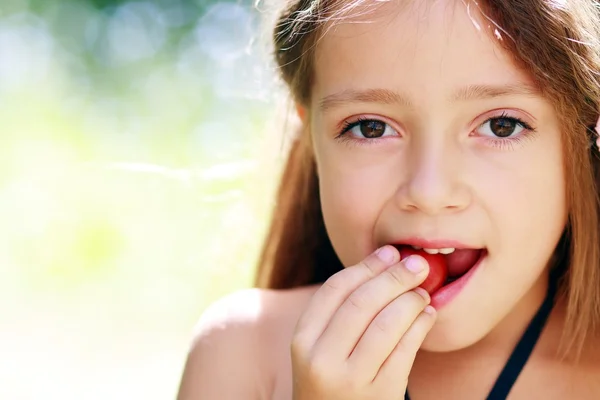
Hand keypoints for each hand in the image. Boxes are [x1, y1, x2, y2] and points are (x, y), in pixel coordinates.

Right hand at [291, 245, 435, 399]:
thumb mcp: (318, 351)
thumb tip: (384, 264)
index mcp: (302, 341)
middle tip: (417, 263)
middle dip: (394, 276)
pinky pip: (406, 350)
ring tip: (422, 291)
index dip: (366, 266)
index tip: (389, 252)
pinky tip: (427, 315)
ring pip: (387, 324)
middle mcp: (322, 360)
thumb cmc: (331, 383)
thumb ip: (339, 315)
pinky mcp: (381, 395)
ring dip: (411, 300)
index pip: (334, 289)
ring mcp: (352, 380)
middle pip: (362, 302)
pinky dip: (421, 326)